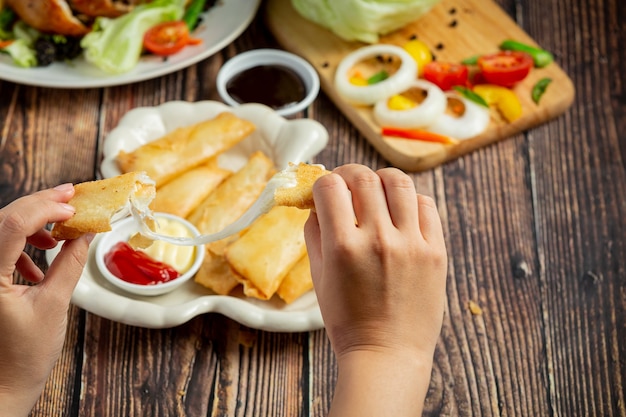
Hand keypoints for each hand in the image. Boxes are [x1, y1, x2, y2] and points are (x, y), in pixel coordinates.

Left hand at [0, 184, 91, 416]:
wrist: (0, 387)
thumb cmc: (23, 355)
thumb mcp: (54, 304)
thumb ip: (71, 263)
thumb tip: (86, 233)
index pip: (12, 224)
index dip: (46, 209)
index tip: (75, 207)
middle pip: (5, 218)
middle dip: (40, 205)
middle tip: (71, 195)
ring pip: (1, 229)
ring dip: (32, 224)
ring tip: (59, 235)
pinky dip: (21, 246)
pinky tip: (39, 263)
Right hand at [304, 164, 446, 416]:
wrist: (387, 354)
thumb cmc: (347, 320)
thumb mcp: (319, 277)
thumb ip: (315, 233)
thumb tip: (318, 202)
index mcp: (343, 247)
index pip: (330, 186)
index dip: (322, 182)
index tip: (324, 191)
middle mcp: (379, 239)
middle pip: (363, 177)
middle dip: (349, 174)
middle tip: (347, 185)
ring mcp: (411, 244)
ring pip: (399, 183)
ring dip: (381, 180)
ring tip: (376, 192)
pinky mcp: (436, 251)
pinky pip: (426, 205)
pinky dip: (410, 200)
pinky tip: (400, 211)